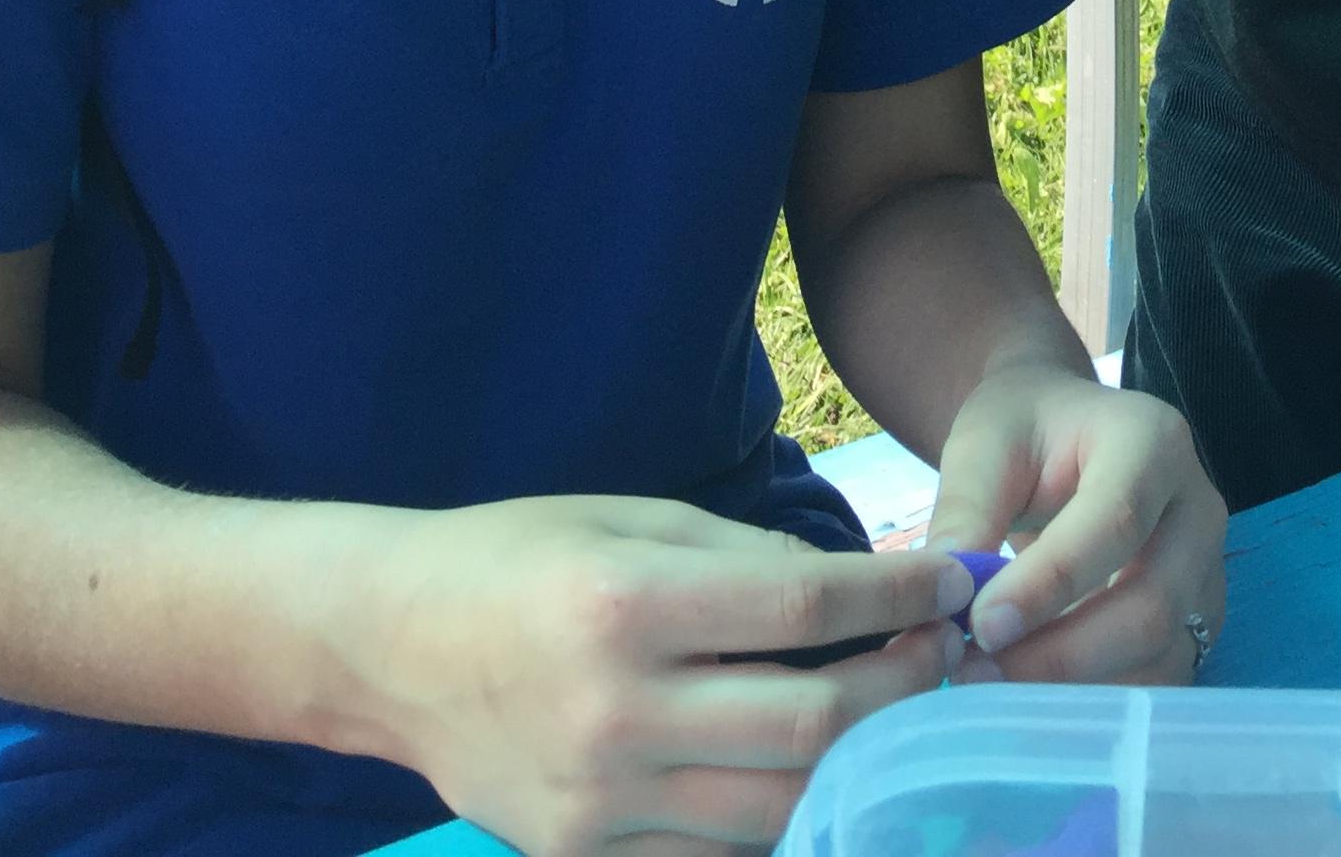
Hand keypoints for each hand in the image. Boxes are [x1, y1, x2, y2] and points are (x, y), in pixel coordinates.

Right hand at [338, 494, 972, 856]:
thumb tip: (849, 587)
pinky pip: (715, 850)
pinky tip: (817, 771)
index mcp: (628, 607)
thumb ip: (739, 554)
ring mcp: (600, 800)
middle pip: (810, 723)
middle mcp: (618, 713)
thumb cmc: (516, 555)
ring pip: (778, 804)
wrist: (387, 645)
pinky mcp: (584, 854)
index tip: (953, 581)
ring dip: (859, 761)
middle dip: (901, 687)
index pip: (806, 608)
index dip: (897, 598)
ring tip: (900, 715)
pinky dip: (782, 814)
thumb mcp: (627, 518)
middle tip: (945, 653)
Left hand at [926, 364, 1225, 686]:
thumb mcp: (983, 444)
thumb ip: (966, 511)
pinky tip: (1031, 693)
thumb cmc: (1024, 428)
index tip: (981, 626)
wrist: (1063, 430)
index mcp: (1153, 441)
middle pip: (1149, 604)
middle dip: (1060, 653)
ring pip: (1159, 655)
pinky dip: (1096, 698)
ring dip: (1074, 686)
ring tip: (992, 684)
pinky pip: (1158, 679)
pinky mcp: (1196, 622)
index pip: (1115, 521)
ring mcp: (1206, 572)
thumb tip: (949, 597)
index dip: (1050, 584)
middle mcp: (1197, 509)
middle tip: (975, 672)